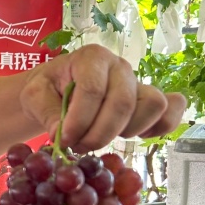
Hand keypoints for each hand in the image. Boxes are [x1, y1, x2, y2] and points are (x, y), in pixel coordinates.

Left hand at [20, 44, 186, 151]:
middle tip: (79, 147)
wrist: (56, 89)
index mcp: (91, 57)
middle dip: (99, 133)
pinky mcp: (148, 101)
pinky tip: (134, 137)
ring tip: (100, 137)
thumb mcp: (34, 96)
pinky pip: (170, 112)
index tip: (65, 140)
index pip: (93, 89)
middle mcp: (120, 66)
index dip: (79, 120)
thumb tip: (61, 132)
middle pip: (123, 102)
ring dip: (126, 130)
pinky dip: (160, 128)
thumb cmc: (46, 89)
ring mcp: (138, 83)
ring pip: (152, 106)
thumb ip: (46, 112)